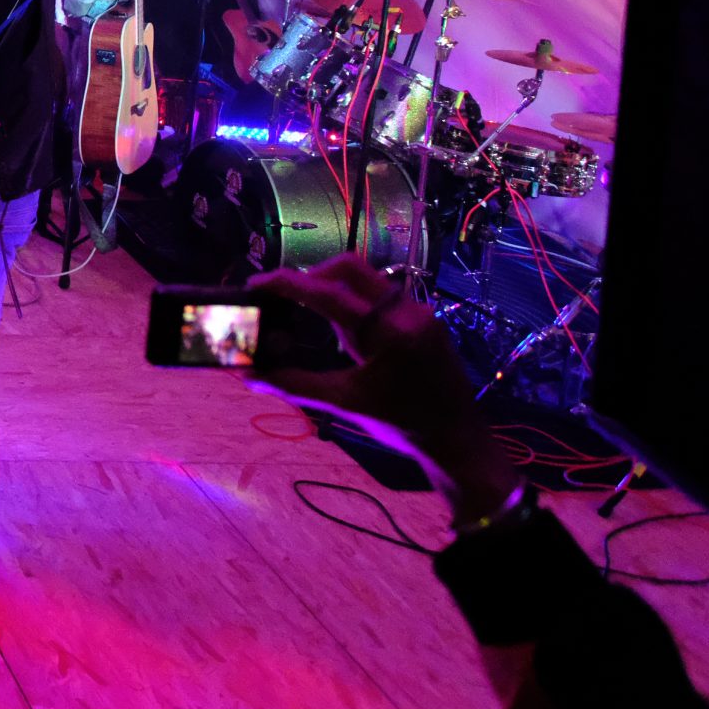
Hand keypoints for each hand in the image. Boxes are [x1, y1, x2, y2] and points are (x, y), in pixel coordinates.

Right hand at [248, 256, 516, 522]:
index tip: (258, 284)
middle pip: (351, 267)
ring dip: (337, 289)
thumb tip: (249, 377)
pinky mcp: (426, 320)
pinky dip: (358, 303)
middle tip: (289, 294)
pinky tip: (348, 332)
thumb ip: (294, 385)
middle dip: (315, 274)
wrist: (458, 441)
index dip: (288, 284)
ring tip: (314, 315)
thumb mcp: (344, 404)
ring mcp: (420, 313)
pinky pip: (384, 296)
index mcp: (387, 333)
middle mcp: (406, 313)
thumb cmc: (402, 426)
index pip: (327, 293)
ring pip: (368, 280)